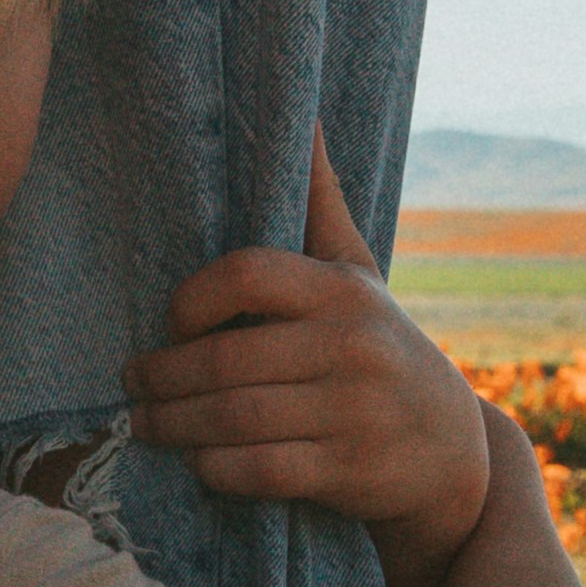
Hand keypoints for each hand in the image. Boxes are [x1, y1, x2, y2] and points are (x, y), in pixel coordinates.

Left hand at [123, 137, 496, 586]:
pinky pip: (260, 470)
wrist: (453, 452)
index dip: (193, 299)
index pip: (248, 274)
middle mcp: (352, 346)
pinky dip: (216, 467)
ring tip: (145, 424)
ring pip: (235, 417)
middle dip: (163, 377)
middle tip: (132, 384)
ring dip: (175, 425)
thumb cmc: (382, 350)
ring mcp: (353, 411)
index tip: (171, 322)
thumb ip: (320, 206)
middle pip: (225, 359)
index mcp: (342, 291)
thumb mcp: (361, 277)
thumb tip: (303, 116)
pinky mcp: (350, 470)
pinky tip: (198, 460)